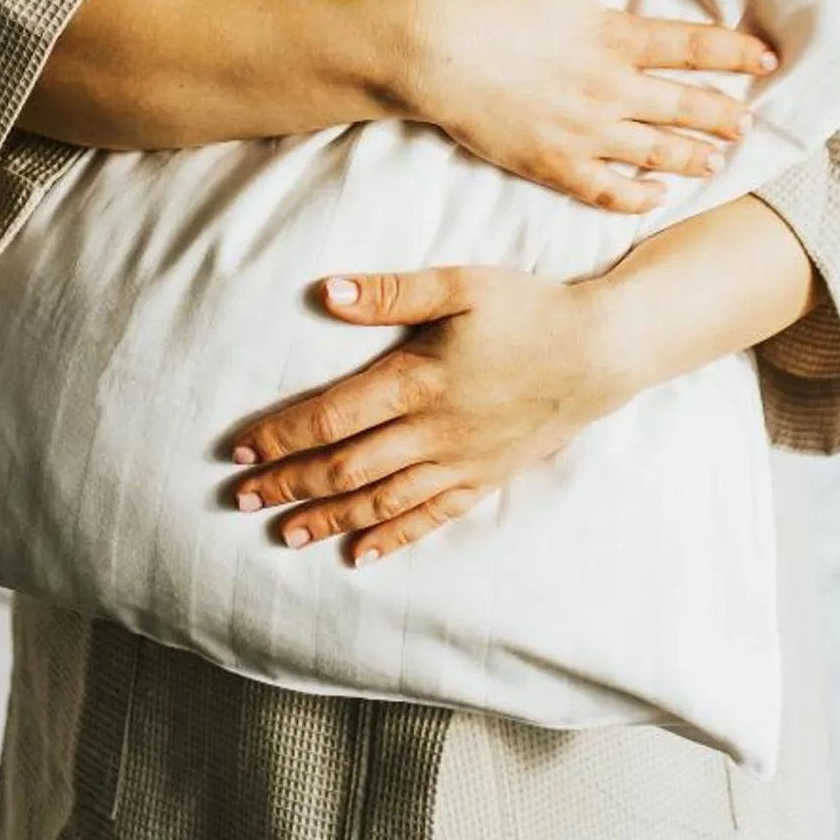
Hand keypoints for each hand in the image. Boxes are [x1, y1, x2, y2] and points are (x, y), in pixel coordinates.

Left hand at [226, 197, 820, 570]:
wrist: (600, 350)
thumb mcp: (459, 284)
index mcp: (417, 380)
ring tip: (283, 534)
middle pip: (346, 468)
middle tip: (240, 500)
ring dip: (327, 518)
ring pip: (381, 501)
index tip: (238, 450)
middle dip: (289, 485)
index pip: (332, 417)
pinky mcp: (485, 478)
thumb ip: (389, 292)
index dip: (282, 437)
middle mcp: (432, 431)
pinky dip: (391, 538)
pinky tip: (359, 555)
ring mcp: (460, 461)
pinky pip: (430, 518)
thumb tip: (324, 292)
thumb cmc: (527, 307)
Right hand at [399, 0, 776, 214]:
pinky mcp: (552, 165)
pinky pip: (606, 190)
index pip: (690, 48)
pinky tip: (655, 197)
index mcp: (612, 38)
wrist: (431, 53)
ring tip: (716, 161)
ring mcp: (582, 134)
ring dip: (692, 158)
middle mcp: (608, 91)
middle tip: (750, 125)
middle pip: (683, 108)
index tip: (766, 62)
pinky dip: (636, 197)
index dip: (734, 54)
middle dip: (723, 116)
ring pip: (654, 154)